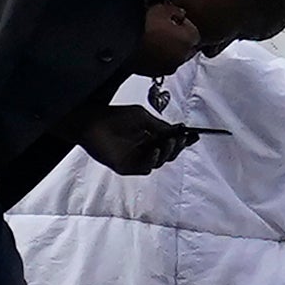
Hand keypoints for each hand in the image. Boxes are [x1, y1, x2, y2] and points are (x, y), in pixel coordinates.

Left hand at [75, 104, 199, 175]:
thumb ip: (160, 126)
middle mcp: (143, 150)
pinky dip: (151, 160)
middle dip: (177, 147)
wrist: (92, 122)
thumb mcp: (142, 117)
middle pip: (167, 154)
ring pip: (158, 162)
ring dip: (166, 153)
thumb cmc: (113, 116)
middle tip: (181, 139)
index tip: (192, 135)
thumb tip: (177, 130)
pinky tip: (154, 151)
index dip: (181, 141)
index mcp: (148, 138)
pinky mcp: (125, 167)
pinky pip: (143, 168)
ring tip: (169, 142)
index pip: (169, 143)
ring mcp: (134, 159)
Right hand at [137, 0, 206, 71]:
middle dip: (179, 41)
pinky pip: (159, 66)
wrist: (121, 40)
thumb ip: (176, 12)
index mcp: (190, 39)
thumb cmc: (142, 24)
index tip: (175, 21)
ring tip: (153, 40)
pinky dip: (156, 60)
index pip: (194, 33)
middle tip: (165, 31)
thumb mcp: (163, 9)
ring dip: (167, 51)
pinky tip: (146, 50)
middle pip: (186, 49)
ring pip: (173, 59)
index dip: (183, 26)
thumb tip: (180, 14)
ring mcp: (167, 67)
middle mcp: (182, 56)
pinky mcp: (152, 74)